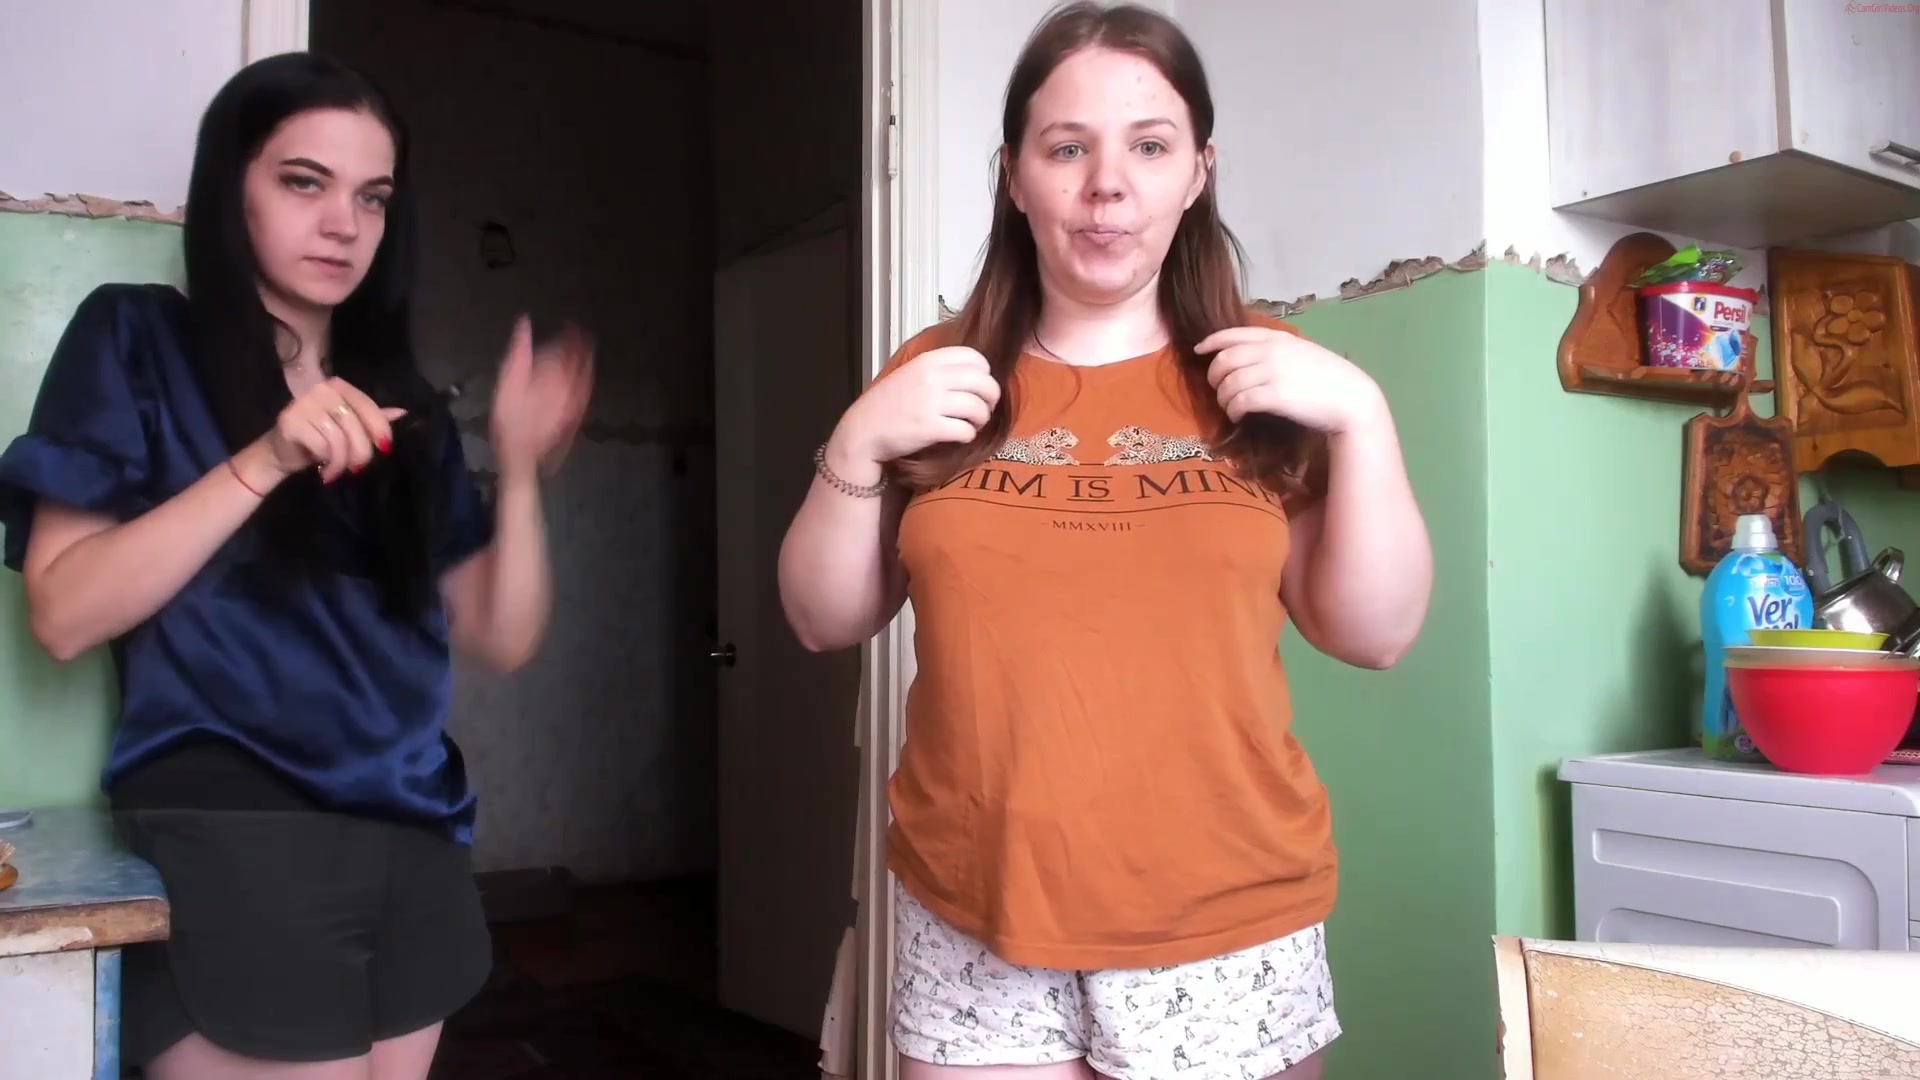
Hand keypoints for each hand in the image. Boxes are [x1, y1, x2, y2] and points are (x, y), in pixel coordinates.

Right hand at [260, 376, 406, 483]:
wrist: (282, 451)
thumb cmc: (320, 437)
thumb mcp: (349, 427)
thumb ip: (372, 418)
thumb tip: (403, 412)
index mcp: (338, 386)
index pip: (367, 406)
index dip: (380, 428)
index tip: (386, 449)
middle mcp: (320, 389)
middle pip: (354, 424)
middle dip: (361, 452)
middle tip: (357, 468)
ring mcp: (303, 403)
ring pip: (338, 438)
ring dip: (342, 462)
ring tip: (337, 470)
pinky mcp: (290, 421)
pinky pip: (321, 446)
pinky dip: (327, 462)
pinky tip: (323, 468)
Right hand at [490, 315, 595, 479]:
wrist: (521, 453)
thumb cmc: (510, 416)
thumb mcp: (508, 379)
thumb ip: (520, 349)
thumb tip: (524, 322)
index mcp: (553, 372)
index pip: (567, 347)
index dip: (571, 333)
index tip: (571, 324)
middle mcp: (569, 385)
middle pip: (581, 360)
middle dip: (583, 345)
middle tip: (583, 334)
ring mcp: (574, 402)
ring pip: (586, 376)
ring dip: (588, 361)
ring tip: (588, 350)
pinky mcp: (574, 415)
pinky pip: (586, 393)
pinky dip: (588, 381)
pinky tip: (587, 379)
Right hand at [834, 345, 999, 465]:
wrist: (864, 431)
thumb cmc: (888, 405)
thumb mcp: (911, 374)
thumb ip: (939, 369)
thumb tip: (975, 374)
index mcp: (928, 360)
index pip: (976, 358)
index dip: (985, 374)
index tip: (979, 387)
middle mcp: (931, 377)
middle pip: (984, 382)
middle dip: (991, 398)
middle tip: (984, 409)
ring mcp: (931, 402)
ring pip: (979, 408)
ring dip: (981, 419)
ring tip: (972, 424)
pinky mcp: (930, 428)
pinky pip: (966, 430)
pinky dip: (968, 436)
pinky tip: (960, 436)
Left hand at [1197, 326, 1384, 434]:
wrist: (1351, 398)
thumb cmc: (1329, 378)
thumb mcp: (1303, 353)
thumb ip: (1277, 351)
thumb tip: (1249, 358)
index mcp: (1278, 338)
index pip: (1234, 335)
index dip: (1212, 342)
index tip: (1199, 350)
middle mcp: (1271, 352)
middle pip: (1224, 360)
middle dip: (1214, 376)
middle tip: (1217, 388)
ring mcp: (1272, 373)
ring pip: (1229, 383)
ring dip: (1223, 397)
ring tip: (1229, 407)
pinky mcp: (1274, 396)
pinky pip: (1239, 401)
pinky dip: (1233, 410)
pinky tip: (1237, 416)